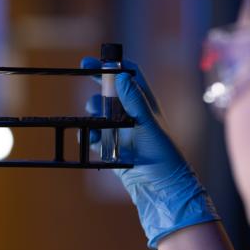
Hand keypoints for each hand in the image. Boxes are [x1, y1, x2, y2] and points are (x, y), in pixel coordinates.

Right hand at [82, 58, 218, 246]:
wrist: (162, 190)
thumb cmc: (165, 156)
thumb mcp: (150, 126)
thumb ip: (135, 101)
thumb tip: (121, 76)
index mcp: (146, 105)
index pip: (130, 76)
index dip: (114, 65)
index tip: (96, 59)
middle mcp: (132, 115)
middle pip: (111, 91)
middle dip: (99, 82)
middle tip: (84, 69)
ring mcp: (121, 132)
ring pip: (100, 114)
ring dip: (94, 110)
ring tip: (93, 112)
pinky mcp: (112, 149)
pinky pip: (95, 137)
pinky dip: (90, 135)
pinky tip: (92, 138)